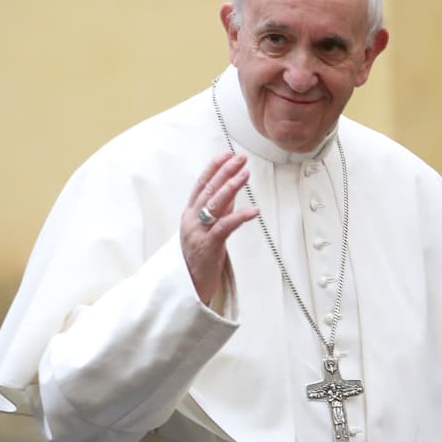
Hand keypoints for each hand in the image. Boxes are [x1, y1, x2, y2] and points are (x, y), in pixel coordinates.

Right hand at [181, 152, 259, 304]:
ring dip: (231, 187)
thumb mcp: (208, 228)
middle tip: (241, 158)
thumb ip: (219, 210)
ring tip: (245, 173)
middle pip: (208, 190)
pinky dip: (240, 217)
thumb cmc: (199, 258)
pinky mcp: (208, 247)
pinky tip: (255, 211)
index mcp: (190, 214)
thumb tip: (232, 190)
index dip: (214, 168)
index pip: (201, 185)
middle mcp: (191, 220)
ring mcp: (198, 233)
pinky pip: (225, 228)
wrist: (187, 287)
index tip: (227, 154)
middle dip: (225, 171)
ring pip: (214, 205)